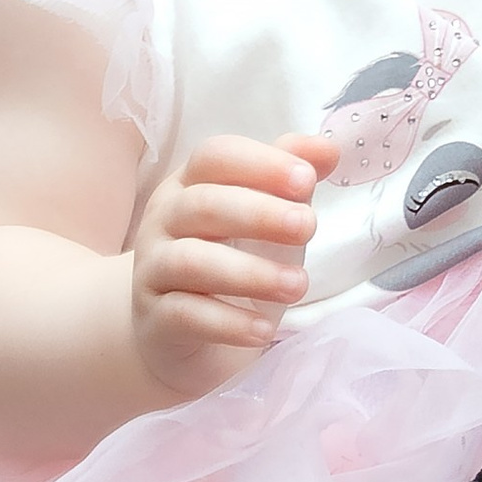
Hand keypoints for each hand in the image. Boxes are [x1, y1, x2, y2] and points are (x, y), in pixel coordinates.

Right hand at [130, 132, 329, 399]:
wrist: (185, 332)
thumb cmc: (232, 256)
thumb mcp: (266, 213)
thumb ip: (290, 176)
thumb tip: (329, 149)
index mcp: (190, 183)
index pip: (215, 156)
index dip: (261, 164)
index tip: (307, 181)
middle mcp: (163, 220)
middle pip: (203, 204)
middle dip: (260, 213)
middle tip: (309, 227)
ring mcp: (152, 270)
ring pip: (191, 261)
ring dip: (250, 272)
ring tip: (298, 285)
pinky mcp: (154, 320)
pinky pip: (184, 315)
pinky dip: (228, 322)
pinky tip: (264, 329)